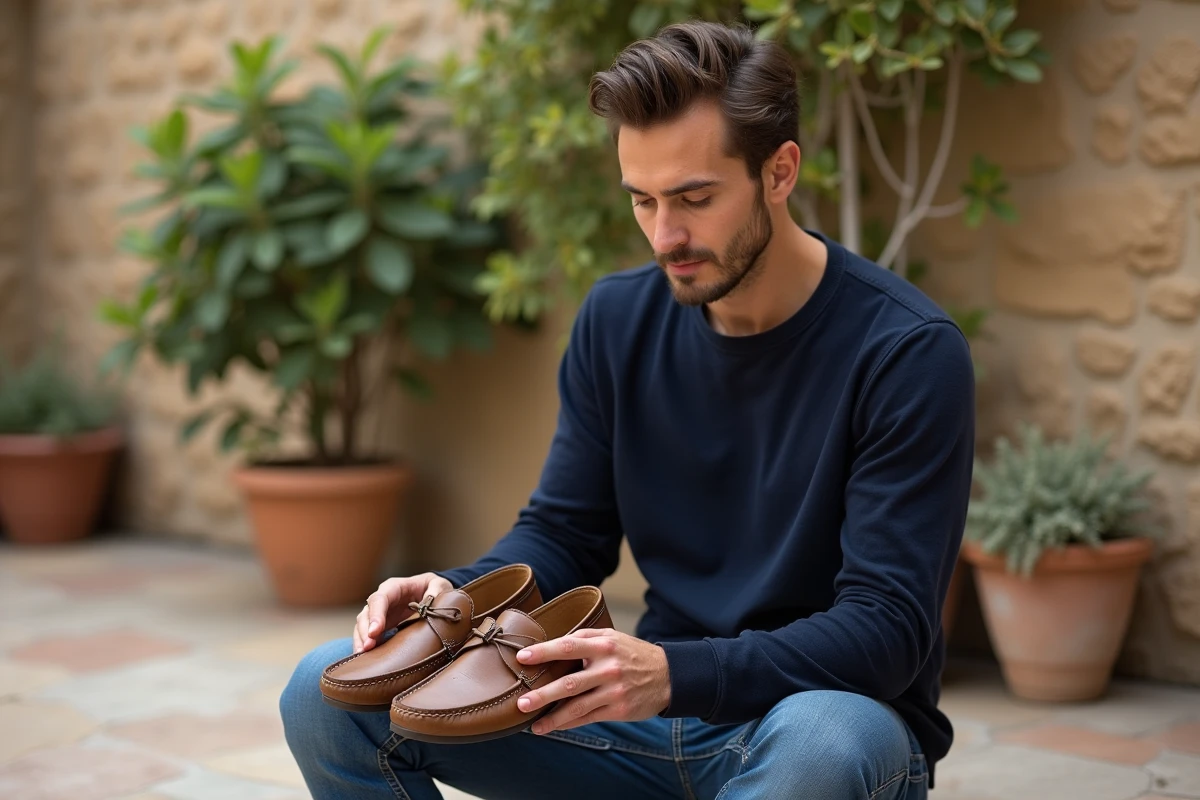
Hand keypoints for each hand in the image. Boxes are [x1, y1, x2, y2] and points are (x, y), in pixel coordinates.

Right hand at [353, 572, 453, 653]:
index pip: (380, 599)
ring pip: (362, 625)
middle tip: (368, 647)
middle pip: (366, 613)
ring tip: (363, 654)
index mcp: (394, 587)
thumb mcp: (439, 584)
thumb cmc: (433, 587)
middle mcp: (382, 600)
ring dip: (361, 639)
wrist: (432, 593)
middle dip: (365, 630)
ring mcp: (379, 613)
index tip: (375, 631)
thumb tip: (431, 599)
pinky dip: (364, 645)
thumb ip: (437, 589)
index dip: (376, 615)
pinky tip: (364, 657)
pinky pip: (367, 635)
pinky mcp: (381, 626)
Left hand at [513, 627, 671, 733]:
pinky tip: (553, 727)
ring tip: (533, 725)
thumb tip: (550, 645)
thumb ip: (585, 639)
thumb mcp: (612, 638)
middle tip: (521, 702)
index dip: (544, 652)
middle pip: (569, 683)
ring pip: (577, 707)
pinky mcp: (618, 709)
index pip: (569, 646)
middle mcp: (608, 668)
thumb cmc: (632, 654)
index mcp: (604, 645)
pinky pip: (588, 718)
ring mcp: (614, 691)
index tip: (522, 658)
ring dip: (552, 717)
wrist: (668, 675)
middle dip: (543, 694)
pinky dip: (568, 723)